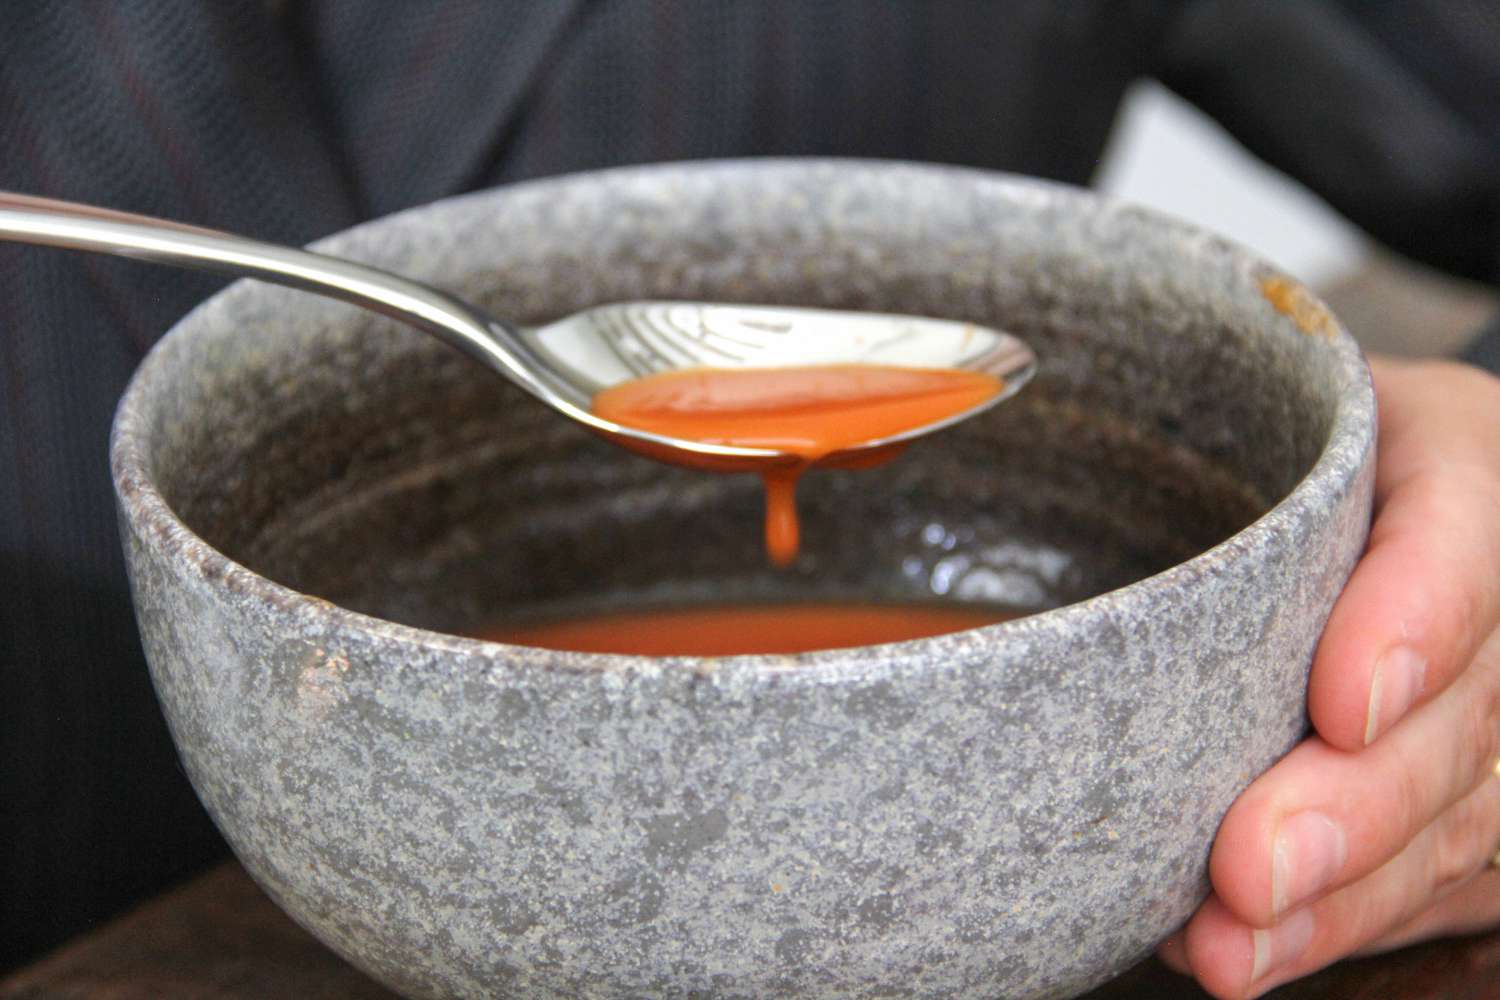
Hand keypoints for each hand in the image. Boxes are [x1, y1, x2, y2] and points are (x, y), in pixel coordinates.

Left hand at [1157, 355, 1499, 997]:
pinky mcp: (1478, 798)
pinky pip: (1439, 879)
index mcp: (1467, 465)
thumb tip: (1080, 593)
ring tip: (1231, 944)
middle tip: (1249, 869)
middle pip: (1463, 719)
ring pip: (1455, 822)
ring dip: (1342, 900)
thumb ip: (1200, 460)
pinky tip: (1252, 947)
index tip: (1342, 705)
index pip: (1467, 536)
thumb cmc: (1271, 450)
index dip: (1418, 621)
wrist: (1344, 497)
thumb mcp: (1256, 426)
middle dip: (1356, 807)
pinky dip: (1341, 924)